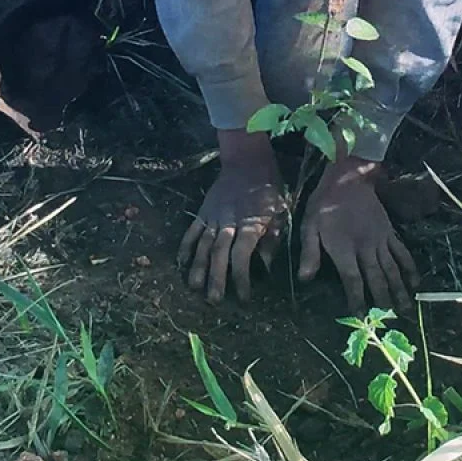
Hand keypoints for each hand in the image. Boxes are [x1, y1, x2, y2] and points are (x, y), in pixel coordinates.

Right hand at [178, 129, 286, 303]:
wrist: (247, 160)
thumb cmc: (269, 187)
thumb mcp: (280, 211)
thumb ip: (272, 237)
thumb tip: (267, 264)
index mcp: (250, 224)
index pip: (242, 255)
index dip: (241, 277)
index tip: (244, 297)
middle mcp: (228, 223)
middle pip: (219, 254)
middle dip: (216, 278)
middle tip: (213, 300)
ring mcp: (213, 217)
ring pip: (203, 245)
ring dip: (198, 267)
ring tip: (194, 287)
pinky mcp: (203, 212)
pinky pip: (192, 231)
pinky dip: (186, 246)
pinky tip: (181, 263)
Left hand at [298, 155, 419, 312]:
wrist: (348, 178)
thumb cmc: (324, 204)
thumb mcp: (309, 226)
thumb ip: (310, 253)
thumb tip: (305, 278)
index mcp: (344, 249)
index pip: (353, 279)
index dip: (357, 298)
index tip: (361, 315)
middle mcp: (365, 248)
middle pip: (376, 278)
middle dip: (383, 300)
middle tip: (390, 319)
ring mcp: (380, 240)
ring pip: (392, 269)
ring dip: (399, 289)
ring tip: (406, 308)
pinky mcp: (389, 232)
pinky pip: (402, 252)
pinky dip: (409, 268)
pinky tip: (415, 282)